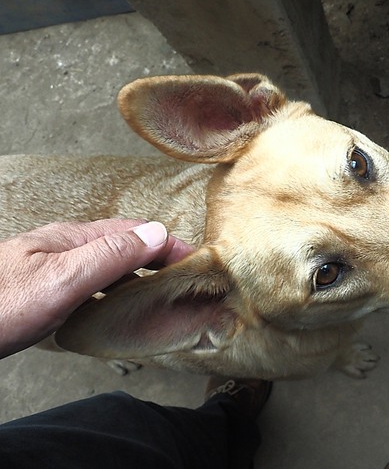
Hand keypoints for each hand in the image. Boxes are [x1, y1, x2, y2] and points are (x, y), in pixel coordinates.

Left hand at [0, 219, 193, 358]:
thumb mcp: (61, 281)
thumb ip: (110, 256)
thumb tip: (157, 233)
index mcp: (72, 239)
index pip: (135, 231)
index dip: (169, 243)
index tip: (198, 261)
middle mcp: (64, 248)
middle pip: (124, 244)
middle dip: (159, 256)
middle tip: (187, 278)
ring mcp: (52, 268)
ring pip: (108, 264)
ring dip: (140, 273)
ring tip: (162, 292)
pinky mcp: (43, 291)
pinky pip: (93, 283)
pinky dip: (117, 289)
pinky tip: (115, 306)